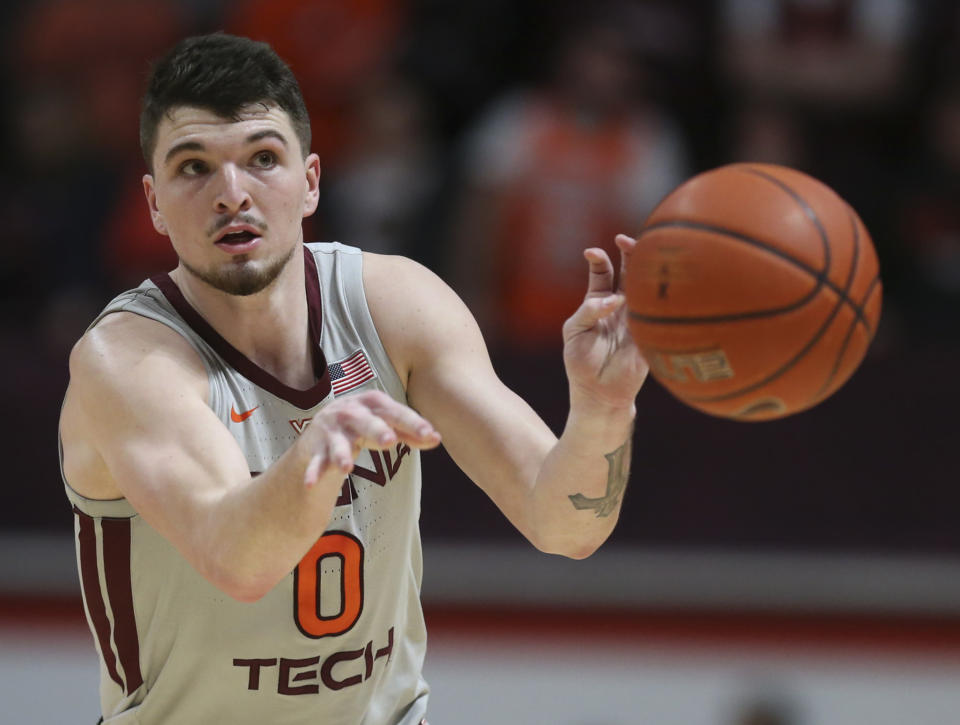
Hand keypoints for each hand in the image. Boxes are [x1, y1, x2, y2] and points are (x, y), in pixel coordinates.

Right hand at [302, 390, 440, 486]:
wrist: (322, 431)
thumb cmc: (363, 427)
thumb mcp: (386, 426)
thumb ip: (410, 433)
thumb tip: (437, 438)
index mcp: (370, 403)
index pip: (393, 411)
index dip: (411, 422)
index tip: (429, 434)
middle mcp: (349, 412)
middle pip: (364, 421)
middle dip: (376, 430)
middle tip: (390, 441)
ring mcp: (331, 430)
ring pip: (338, 443)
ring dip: (341, 454)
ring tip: (346, 468)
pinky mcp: (316, 448)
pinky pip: (316, 462)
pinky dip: (313, 472)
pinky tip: (310, 484)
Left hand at [562, 234, 648, 410]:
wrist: (598, 393)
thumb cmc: (582, 362)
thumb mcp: (575, 331)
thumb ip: (588, 311)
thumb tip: (612, 299)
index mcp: (601, 300)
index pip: (603, 271)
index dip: (599, 258)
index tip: (591, 252)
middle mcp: (623, 304)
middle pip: (631, 271)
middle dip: (630, 253)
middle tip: (625, 240)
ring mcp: (639, 317)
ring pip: (648, 287)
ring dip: (647, 272)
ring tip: (644, 257)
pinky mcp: (652, 333)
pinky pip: (659, 314)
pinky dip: (659, 302)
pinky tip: (657, 290)